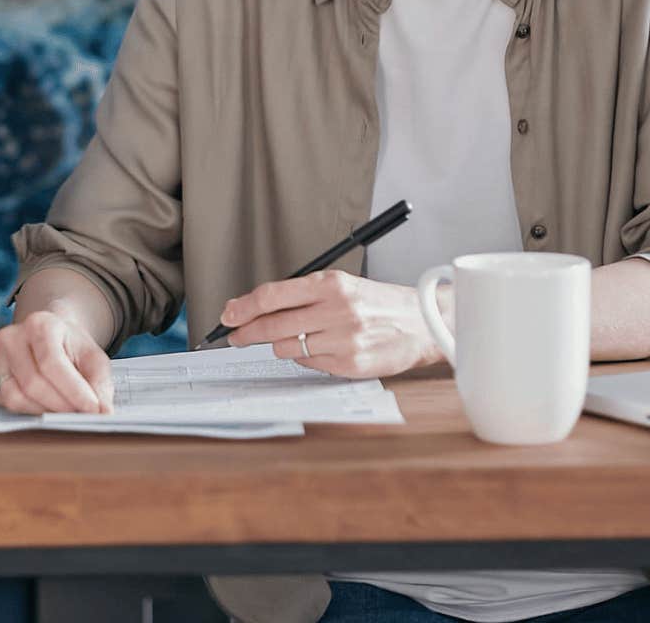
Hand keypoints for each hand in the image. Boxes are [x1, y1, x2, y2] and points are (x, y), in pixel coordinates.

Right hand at [0, 309, 114, 413]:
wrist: (50, 336)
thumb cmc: (71, 347)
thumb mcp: (93, 358)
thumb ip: (100, 383)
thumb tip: (104, 412)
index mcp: (40, 324)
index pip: (52, 363)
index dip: (74, 390)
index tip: (94, 410)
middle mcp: (11, 336)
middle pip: (33, 382)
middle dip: (61, 405)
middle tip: (82, 416)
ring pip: (17, 396)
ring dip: (45, 411)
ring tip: (66, 412)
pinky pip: (7, 402)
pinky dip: (30, 411)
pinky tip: (47, 408)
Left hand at [218, 269, 444, 378]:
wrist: (421, 323)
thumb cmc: (377, 303)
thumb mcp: (341, 286)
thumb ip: (301, 296)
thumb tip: (256, 308)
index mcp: (331, 284)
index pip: (273, 295)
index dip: (243, 307)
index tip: (228, 314)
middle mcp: (336, 310)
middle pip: (272, 325)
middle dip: (246, 332)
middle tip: (235, 335)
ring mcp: (343, 339)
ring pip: (286, 347)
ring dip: (281, 345)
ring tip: (297, 337)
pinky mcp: (350, 363)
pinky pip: (309, 364)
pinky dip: (307, 358)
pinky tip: (322, 348)